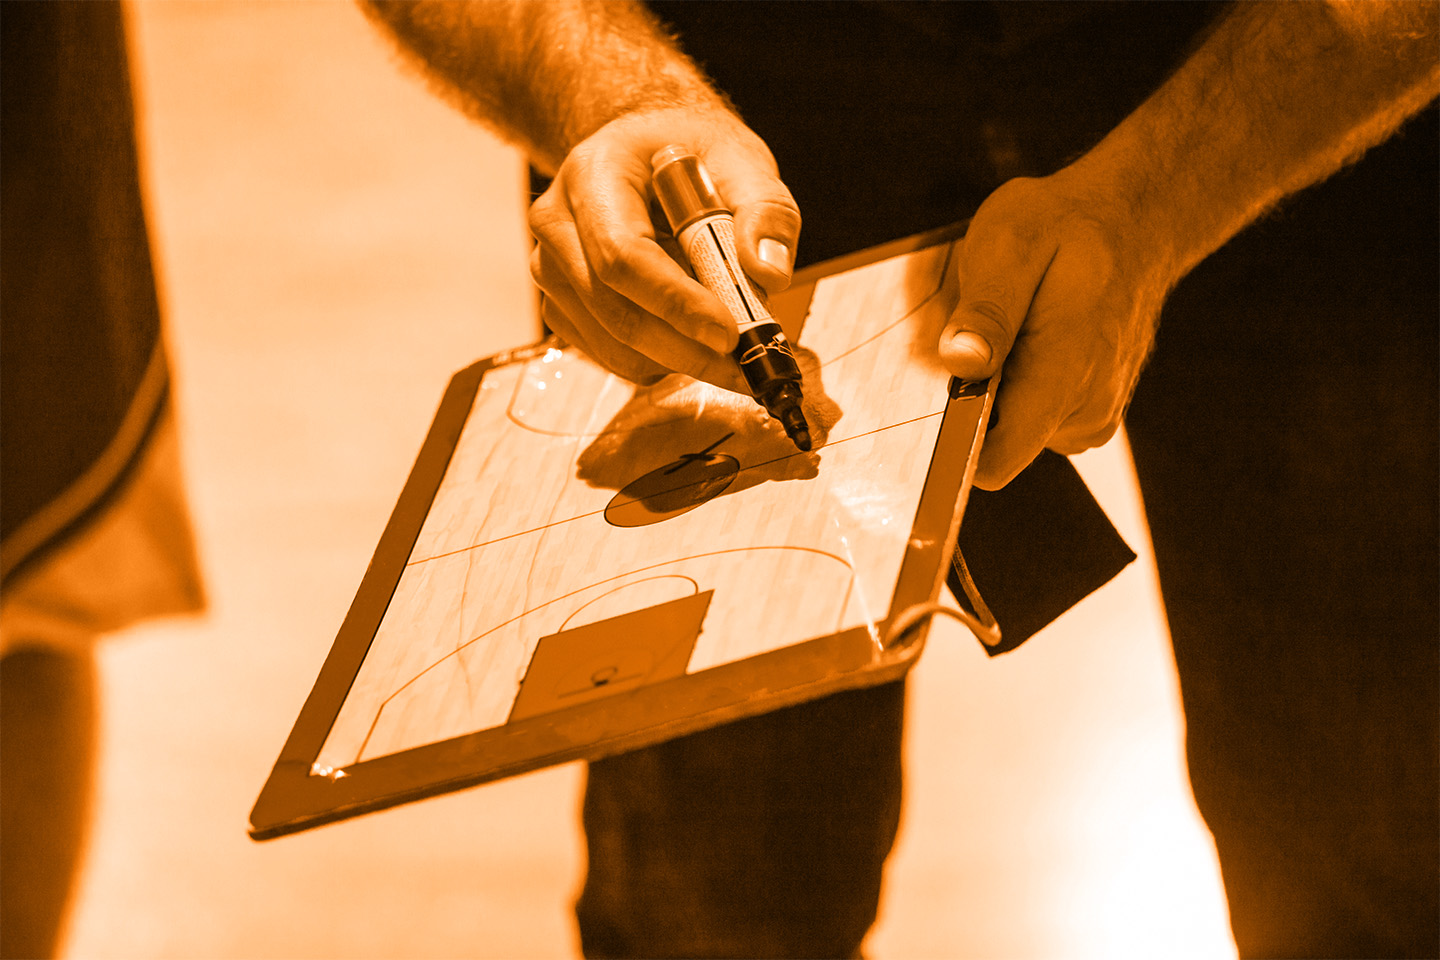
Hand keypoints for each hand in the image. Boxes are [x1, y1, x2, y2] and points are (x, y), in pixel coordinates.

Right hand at [528, 105, 801, 391]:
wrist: (646, 152)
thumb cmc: (691, 154)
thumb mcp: (741, 161)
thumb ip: (766, 211)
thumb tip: (767, 274)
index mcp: (593, 173)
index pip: (623, 254)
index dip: (676, 303)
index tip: (728, 334)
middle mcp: (557, 221)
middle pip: (612, 307)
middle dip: (682, 346)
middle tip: (743, 366)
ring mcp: (551, 267)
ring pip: (609, 341)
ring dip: (674, 358)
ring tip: (725, 349)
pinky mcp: (560, 303)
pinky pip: (606, 353)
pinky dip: (656, 360)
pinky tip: (689, 339)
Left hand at [939, 167, 1175, 488]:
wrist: (1135, 218)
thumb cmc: (1068, 226)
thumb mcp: (1012, 244)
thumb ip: (987, 310)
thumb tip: (962, 362)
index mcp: (1063, 379)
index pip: (993, 462)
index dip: (954, 442)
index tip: (941, 398)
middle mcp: (1085, 413)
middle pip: (995, 443)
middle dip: (975, 396)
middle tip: (988, 332)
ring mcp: (1093, 416)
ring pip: (1013, 429)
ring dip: (999, 387)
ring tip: (1015, 328)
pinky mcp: (1090, 411)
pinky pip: (1034, 416)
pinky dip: (1021, 385)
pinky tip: (1031, 338)